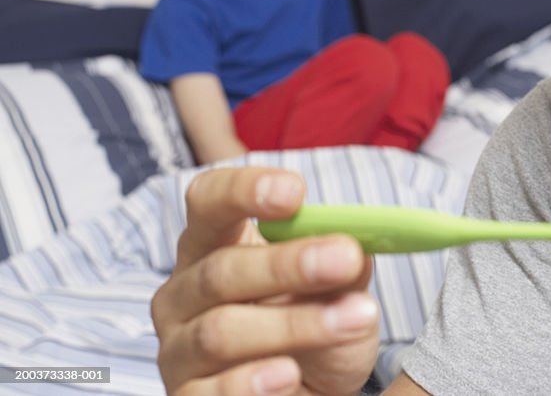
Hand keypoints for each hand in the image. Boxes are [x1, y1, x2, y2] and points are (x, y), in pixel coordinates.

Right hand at [152, 167, 379, 394]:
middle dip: (287, 264)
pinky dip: (254, 382)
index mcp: (213, 247)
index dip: (243, 191)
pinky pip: (214, 390)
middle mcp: (183, 294)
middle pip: (221, 270)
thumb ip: (345, 263)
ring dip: (294, 324)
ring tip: (354, 318)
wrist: (311, 393)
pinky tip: (289, 374)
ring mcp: (178, 351)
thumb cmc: (317, 332)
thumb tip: (358, 243)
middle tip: (346, 258)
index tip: (295, 192)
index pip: (208, 202)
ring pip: (222, 331)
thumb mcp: (338, 291)